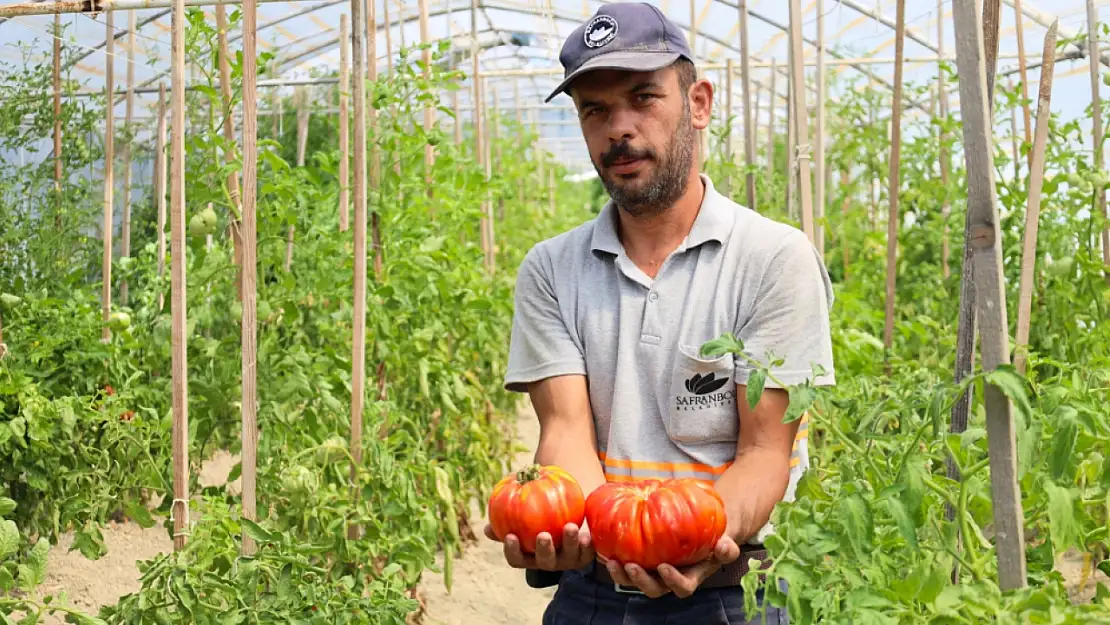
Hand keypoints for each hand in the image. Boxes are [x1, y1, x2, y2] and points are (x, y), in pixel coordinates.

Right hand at [484, 522, 595, 571]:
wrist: (569, 515)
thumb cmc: (539, 515)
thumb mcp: (524, 517)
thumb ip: (507, 519)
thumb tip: (486, 528)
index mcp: (529, 556)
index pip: (516, 560)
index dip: (512, 551)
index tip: (510, 536)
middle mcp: (547, 561)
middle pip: (544, 562)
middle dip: (543, 550)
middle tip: (543, 535)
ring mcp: (567, 560)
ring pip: (568, 557)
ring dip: (569, 543)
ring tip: (570, 527)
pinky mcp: (585, 556)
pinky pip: (587, 553)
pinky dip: (587, 545)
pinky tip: (587, 534)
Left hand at [603, 535, 741, 598]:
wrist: (700, 530)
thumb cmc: (713, 539)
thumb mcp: (724, 543)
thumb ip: (727, 549)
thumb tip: (724, 546)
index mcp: (688, 578)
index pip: (681, 588)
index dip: (672, 581)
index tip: (664, 567)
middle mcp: (667, 579)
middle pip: (652, 588)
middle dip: (640, 580)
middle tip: (631, 566)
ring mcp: (652, 571)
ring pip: (633, 581)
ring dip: (621, 574)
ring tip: (612, 561)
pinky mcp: (639, 559)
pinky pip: (623, 564)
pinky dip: (612, 558)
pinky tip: (603, 547)